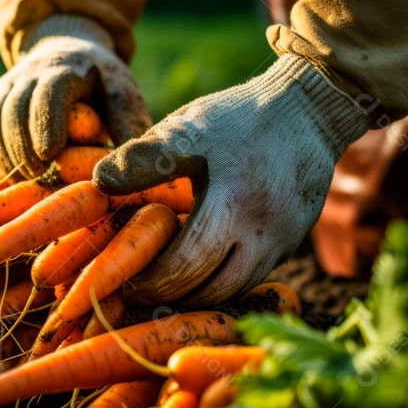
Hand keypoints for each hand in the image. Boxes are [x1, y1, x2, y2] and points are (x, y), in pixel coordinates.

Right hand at [0, 14, 151, 178]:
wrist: (70, 54)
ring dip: (13, 153)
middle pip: (18, 110)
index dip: (47, 124)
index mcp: (69, 67)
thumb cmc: (103, 84)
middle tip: (41, 178)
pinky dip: (1, 153)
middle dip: (27, 147)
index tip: (51, 155)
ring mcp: (11, 83)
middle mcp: (33, 71)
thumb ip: (127, 127)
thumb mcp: (123, 97)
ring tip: (31, 179)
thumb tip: (130, 166)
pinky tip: (17, 173)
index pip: (50, 93)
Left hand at [93, 55, 369, 307]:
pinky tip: (197, 268)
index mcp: (234, 204)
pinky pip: (253, 276)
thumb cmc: (239, 117)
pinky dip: (222, 279)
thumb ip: (144, 156)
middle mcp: (265, 233)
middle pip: (211, 290)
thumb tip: (98, 183)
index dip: (150, 281)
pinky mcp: (292, 245)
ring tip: (164, 284)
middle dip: (170, 297)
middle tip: (138, 290)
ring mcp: (284, 243)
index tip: (124, 279)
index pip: (185, 266)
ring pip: (235, 291)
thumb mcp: (190, 128)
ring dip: (198, 294)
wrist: (309, 110)